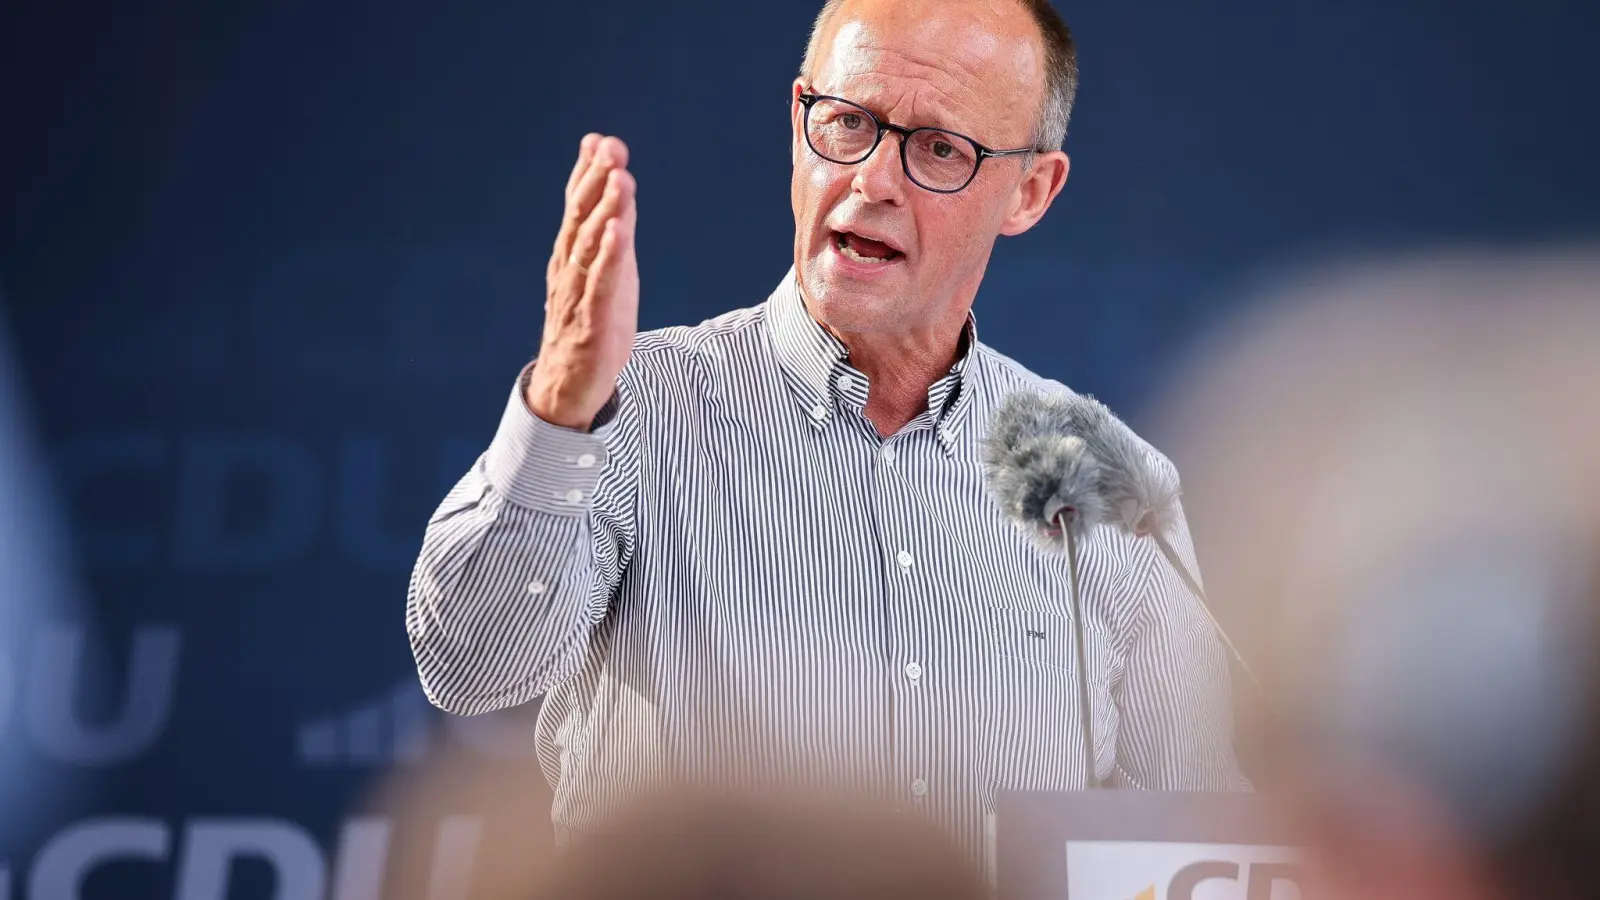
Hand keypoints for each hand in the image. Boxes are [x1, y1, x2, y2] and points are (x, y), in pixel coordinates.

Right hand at [526, 134, 638, 429]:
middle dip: (596, 181)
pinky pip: (599, 285)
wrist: (567, 388)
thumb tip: (617, 180)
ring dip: (605, 211)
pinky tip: (617, 233)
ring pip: (590, 247)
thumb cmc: (589, 323)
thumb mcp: (604, 270)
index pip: (576, 207)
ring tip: (619, 180)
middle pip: (581, 219)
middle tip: (611, 149)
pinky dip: (608, 258)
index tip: (600, 140)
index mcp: (570, 255)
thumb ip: (609, 226)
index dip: (587, 172)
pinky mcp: (592, 322)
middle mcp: (569, 270)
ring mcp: (578, 296)